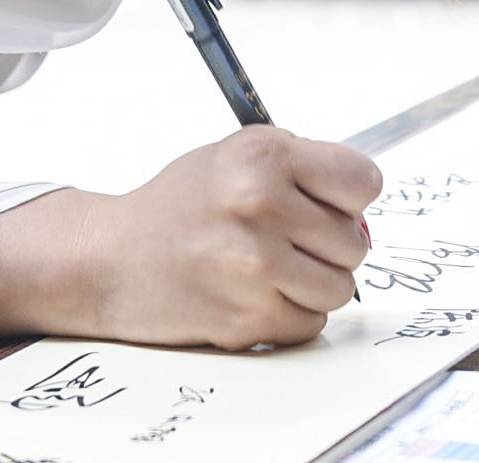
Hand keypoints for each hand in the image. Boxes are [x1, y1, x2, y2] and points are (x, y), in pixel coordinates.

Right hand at [0, 128, 381, 349]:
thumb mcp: (237, 155)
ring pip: (339, 289)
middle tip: (287, 238)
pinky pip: (310, 324)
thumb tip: (364, 212)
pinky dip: (290, 314)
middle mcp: (260, 206)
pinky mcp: (246, 317)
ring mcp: (253, 266)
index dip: (349, 197)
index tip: (328, 203)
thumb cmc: (182, 205)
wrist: (113, 258)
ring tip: (273, 267)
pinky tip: (256, 293)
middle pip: (355, 242)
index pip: (363, 182)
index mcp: (263, 155)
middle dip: (328, 244)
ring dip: (313, 283)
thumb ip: (303, 168)